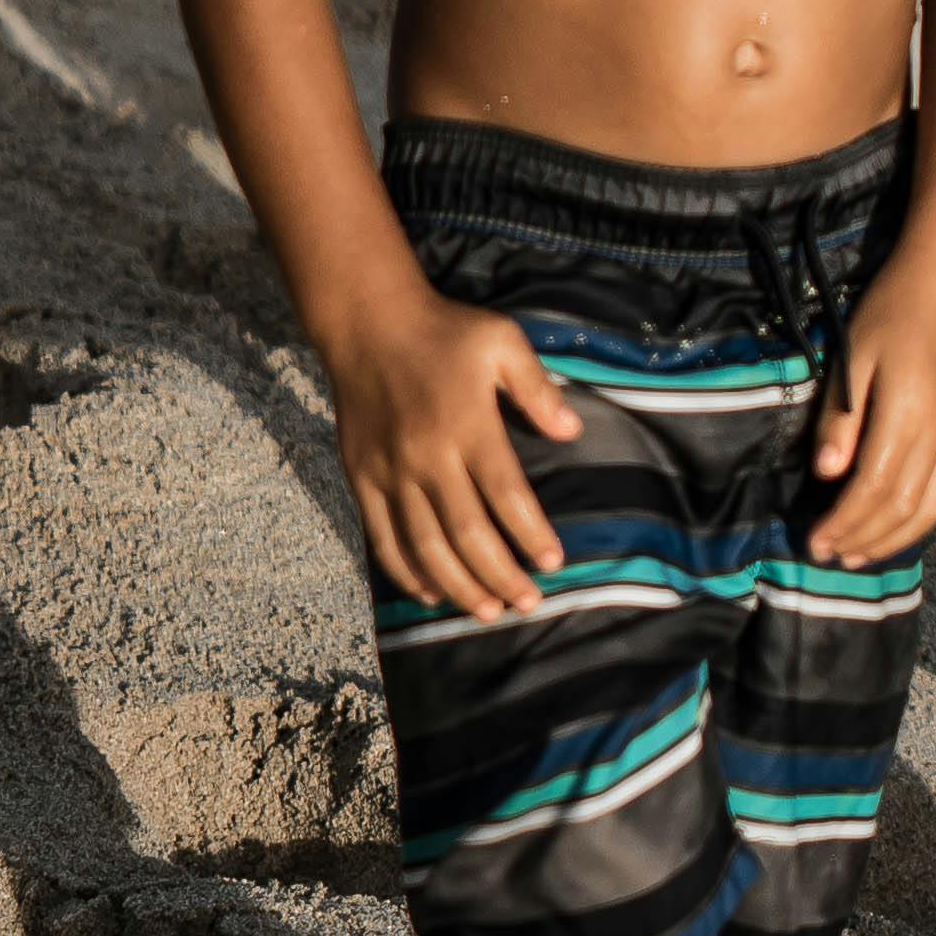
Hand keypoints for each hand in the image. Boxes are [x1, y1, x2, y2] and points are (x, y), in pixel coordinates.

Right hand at [329, 284, 582, 614]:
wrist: (368, 322)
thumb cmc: (445, 331)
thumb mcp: (502, 340)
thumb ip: (537, 389)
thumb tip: (573, 432)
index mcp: (469, 425)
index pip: (507, 494)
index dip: (531, 534)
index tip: (554, 563)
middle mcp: (428, 456)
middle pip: (467, 532)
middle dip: (499, 575)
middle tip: (527, 603)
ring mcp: (391, 471)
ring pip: (425, 545)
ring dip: (457, 585)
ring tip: (486, 612)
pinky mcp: (362, 477)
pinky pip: (383, 536)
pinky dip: (405, 571)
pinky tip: (429, 593)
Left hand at [806, 247, 935, 565]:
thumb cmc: (889, 313)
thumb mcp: (852, 357)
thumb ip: (840, 420)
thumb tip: (825, 476)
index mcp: (908, 413)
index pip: (872, 487)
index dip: (842, 521)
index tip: (813, 540)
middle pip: (900, 506)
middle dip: (861, 538)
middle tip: (827, 555)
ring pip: (929, 507)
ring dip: (893, 539)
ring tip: (859, 556)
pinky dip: (924, 519)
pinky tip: (900, 529)